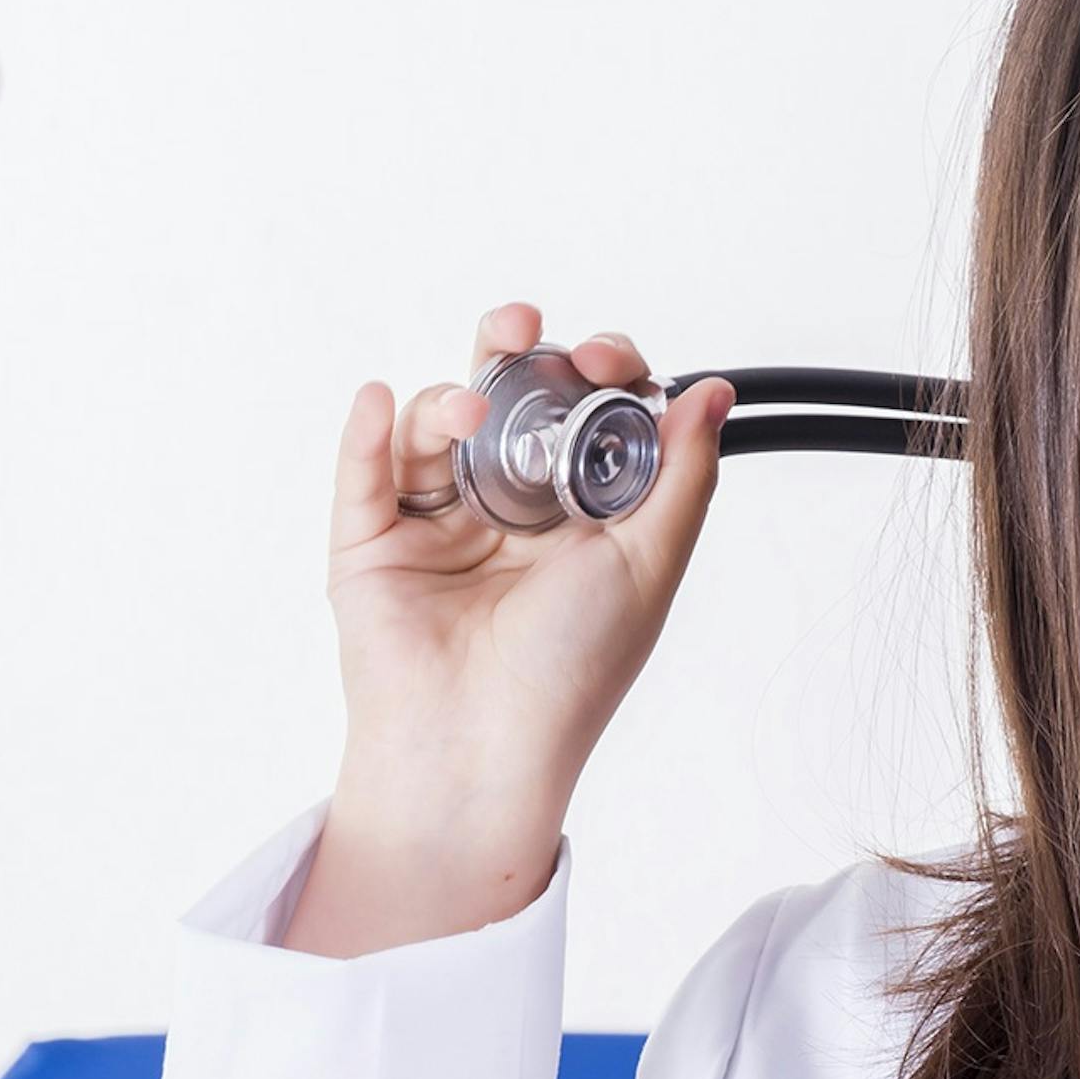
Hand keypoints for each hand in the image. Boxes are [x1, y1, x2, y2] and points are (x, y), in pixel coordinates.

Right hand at [326, 300, 734, 822]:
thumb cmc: (570, 674)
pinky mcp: (371, 546)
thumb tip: (716, 392)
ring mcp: (436, 524)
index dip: (593, 373)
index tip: (600, 361)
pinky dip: (370, 429)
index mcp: (577, 515)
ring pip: (438, 426)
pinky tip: (385, 401)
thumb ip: (683, 474)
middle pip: (506, 400)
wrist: (483, 749)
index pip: (584, 413)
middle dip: (513, 350)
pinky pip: (363, 471)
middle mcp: (507, 512)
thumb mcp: (649, 564)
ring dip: (452, 396)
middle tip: (522, 329)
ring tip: (470, 409)